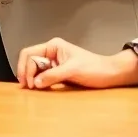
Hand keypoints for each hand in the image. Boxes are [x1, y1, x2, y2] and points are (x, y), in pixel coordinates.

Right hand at [16, 38, 137, 89]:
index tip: (28, 83)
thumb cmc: (95, 68)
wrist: (111, 75)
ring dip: (32, 78)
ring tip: (31, 90)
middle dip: (27, 72)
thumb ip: (53, 75)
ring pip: (36, 69)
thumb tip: (35, 83)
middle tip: (27, 88)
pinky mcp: (59, 72)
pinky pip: (44, 76)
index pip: (30, 53)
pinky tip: (39, 88)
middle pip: (30, 60)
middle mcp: (51, 53)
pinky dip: (40, 82)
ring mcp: (55, 63)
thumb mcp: (72, 70)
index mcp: (53, 46)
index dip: (26, 67)